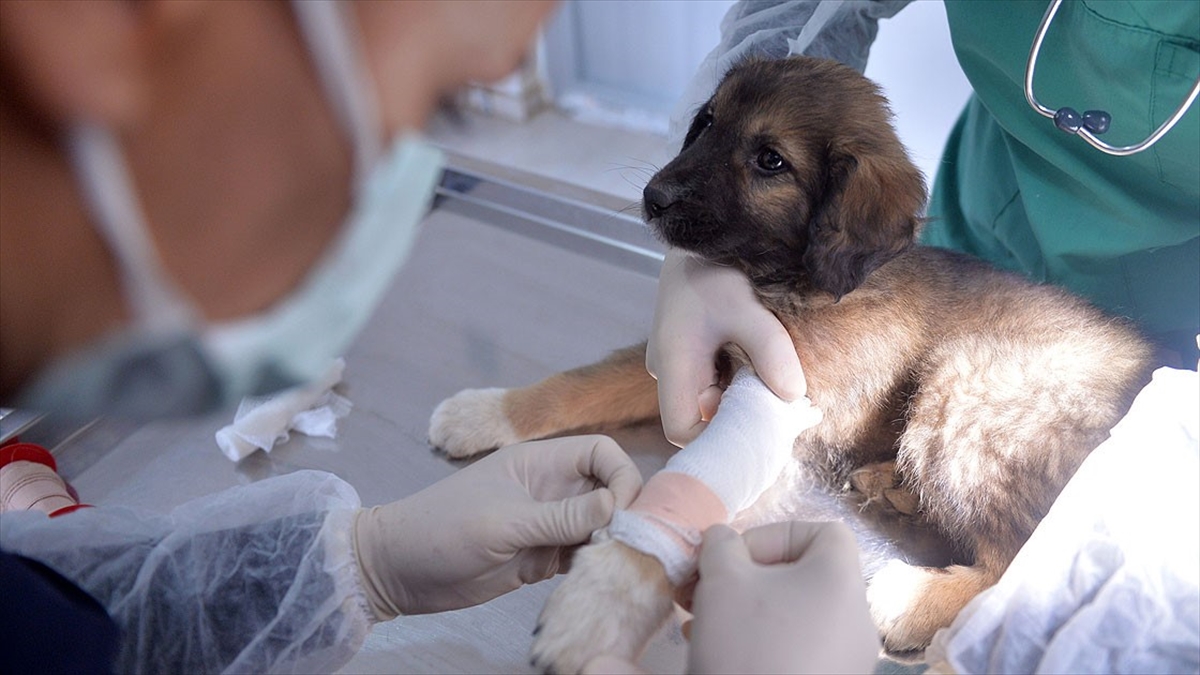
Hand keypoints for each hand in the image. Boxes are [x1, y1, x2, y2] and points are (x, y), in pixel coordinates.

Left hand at [353, 435, 641, 618]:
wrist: (398, 571)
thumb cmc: (443, 531)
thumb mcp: (504, 522)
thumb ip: (561, 516)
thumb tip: (617, 505)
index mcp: (540, 463)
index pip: (600, 453)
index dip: (622, 476)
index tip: (624, 511)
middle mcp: (551, 489)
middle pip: (608, 490)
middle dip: (623, 514)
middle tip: (624, 547)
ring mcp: (547, 525)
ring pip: (598, 526)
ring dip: (610, 544)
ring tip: (612, 567)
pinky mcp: (540, 558)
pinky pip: (580, 556)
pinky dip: (592, 566)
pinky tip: (596, 580)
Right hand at [646, 249, 805, 445]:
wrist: (704, 226)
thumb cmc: (717, 263)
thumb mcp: (747, 306)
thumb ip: (770, 351)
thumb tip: (794, 397)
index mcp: (673, 362)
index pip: (681, 430)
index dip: (716, 439)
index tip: (759, 426)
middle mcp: (669, 367)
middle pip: (698, 418)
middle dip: (738, 419)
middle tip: (783, 410)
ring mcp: (679, 359)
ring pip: (709, 400)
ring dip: (742, 399)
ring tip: (780, 386)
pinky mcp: (692, 349)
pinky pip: (715, 380)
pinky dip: (740, 382)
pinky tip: (768, 369)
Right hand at [687, 522, 879, 673]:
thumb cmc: (748, 644)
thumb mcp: (721, 581)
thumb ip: (721, 546)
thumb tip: (723, 539)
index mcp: (841, 579)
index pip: (823, 532)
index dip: (775, 534)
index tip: (736, 558)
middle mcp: (856, 616)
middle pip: (802, 575)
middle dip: (746, 578)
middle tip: (705, 590)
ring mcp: (849, 658)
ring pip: (794, 615)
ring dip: (747, 610)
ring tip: (702, 624)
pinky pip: (798, 648)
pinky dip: (763, 641)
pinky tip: (722, 653)